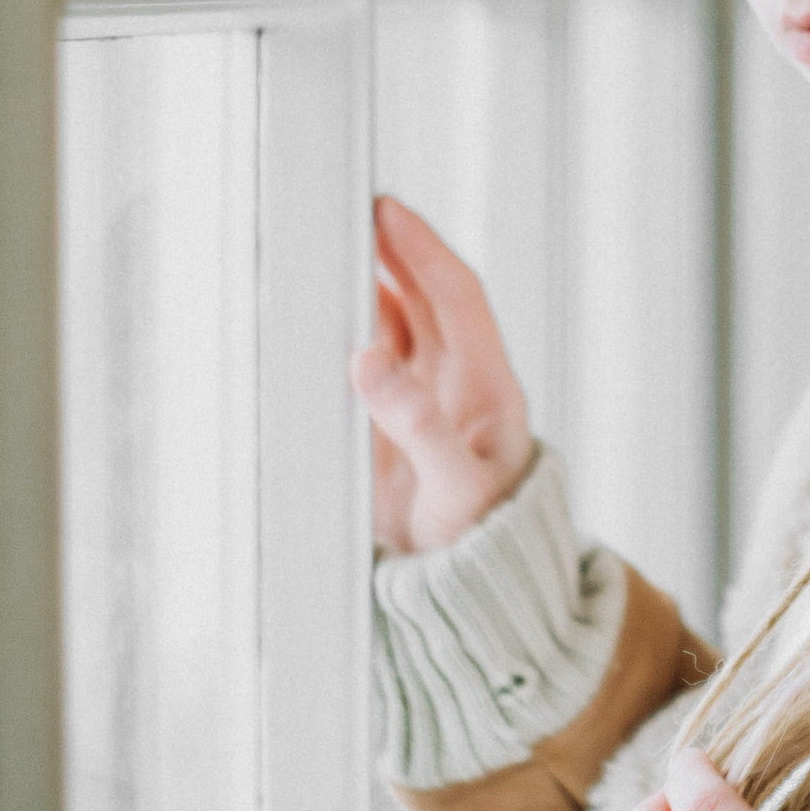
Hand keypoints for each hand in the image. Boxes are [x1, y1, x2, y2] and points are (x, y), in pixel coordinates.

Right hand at [350, 194, 534, 555]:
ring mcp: (427, 406)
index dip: (422, 250)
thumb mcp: (453, 486)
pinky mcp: (395, 432)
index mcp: (488, 387)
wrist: (471, 600)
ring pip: (399, 328)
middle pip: (426, 300)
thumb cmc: (478, 543)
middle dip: (393, 253)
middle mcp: (460, 387)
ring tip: (331, 251)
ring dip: (370, 289)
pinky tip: (321, 320)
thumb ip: (415, 424)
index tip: (386, 210)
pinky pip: (371, 368)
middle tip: (350, 210)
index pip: (456, 297)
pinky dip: (349, 337)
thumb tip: (367, 358)